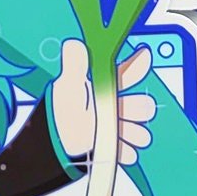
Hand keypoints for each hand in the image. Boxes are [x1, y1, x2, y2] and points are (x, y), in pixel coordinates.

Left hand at [49, 40, 156, 168]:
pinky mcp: (115, 149)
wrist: (53, 141)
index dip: (139, 64)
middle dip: (138, 108)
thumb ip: (74, 66)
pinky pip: (130, 152)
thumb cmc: (61, 109)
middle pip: (143, 105)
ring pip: (141, 131)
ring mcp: (119, 128)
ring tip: (118, 133)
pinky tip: (113, 148)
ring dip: (135, 133)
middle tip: (122, 111)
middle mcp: (117, 106)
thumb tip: (74, 44)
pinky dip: (124, 152)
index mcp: (108, 86)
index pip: (130, 72)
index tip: (143, 56)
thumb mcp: (66, 87)